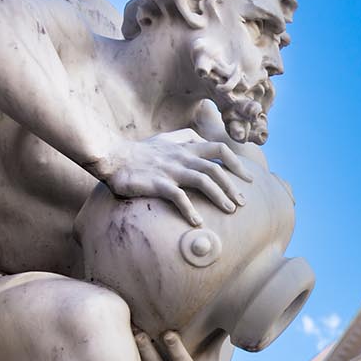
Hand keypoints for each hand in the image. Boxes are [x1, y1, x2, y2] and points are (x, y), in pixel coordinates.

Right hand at [89, 130, 253, 226]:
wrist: (112, 157)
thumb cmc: (140, 152)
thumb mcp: (165, 139)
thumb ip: (185, 138)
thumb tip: (201, 139)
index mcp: (185, 147)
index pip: (219, 149)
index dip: (237, 163)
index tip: (248, 178)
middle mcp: (181, 157)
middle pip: (215, 169)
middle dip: (233, 186)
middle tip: (242, 202)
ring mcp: (170, 169)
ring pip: (203, 180)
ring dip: (219, 196)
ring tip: (230, 210)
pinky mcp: (157, 182)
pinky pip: (178, 197)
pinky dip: (190, 210)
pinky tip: (198, 222)